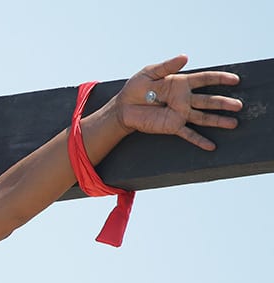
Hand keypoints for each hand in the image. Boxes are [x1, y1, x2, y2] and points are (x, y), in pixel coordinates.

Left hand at [115, 55, 241, 150]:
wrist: (123, 107)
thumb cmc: (136, 87)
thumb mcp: (150, 72)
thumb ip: (168, 66)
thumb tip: (186, 57)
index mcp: (181, 83)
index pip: (205, 79)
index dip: (220, 78)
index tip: (235, 79)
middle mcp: (184, 99)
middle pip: (208, 100)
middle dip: (224, 102)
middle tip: (239, 105)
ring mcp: (180, 114)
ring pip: (203, 117)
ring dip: (218, 121)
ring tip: (233, 123)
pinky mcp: (172, 126)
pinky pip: (188, 134)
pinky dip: (199, 140)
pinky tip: (211, 146)